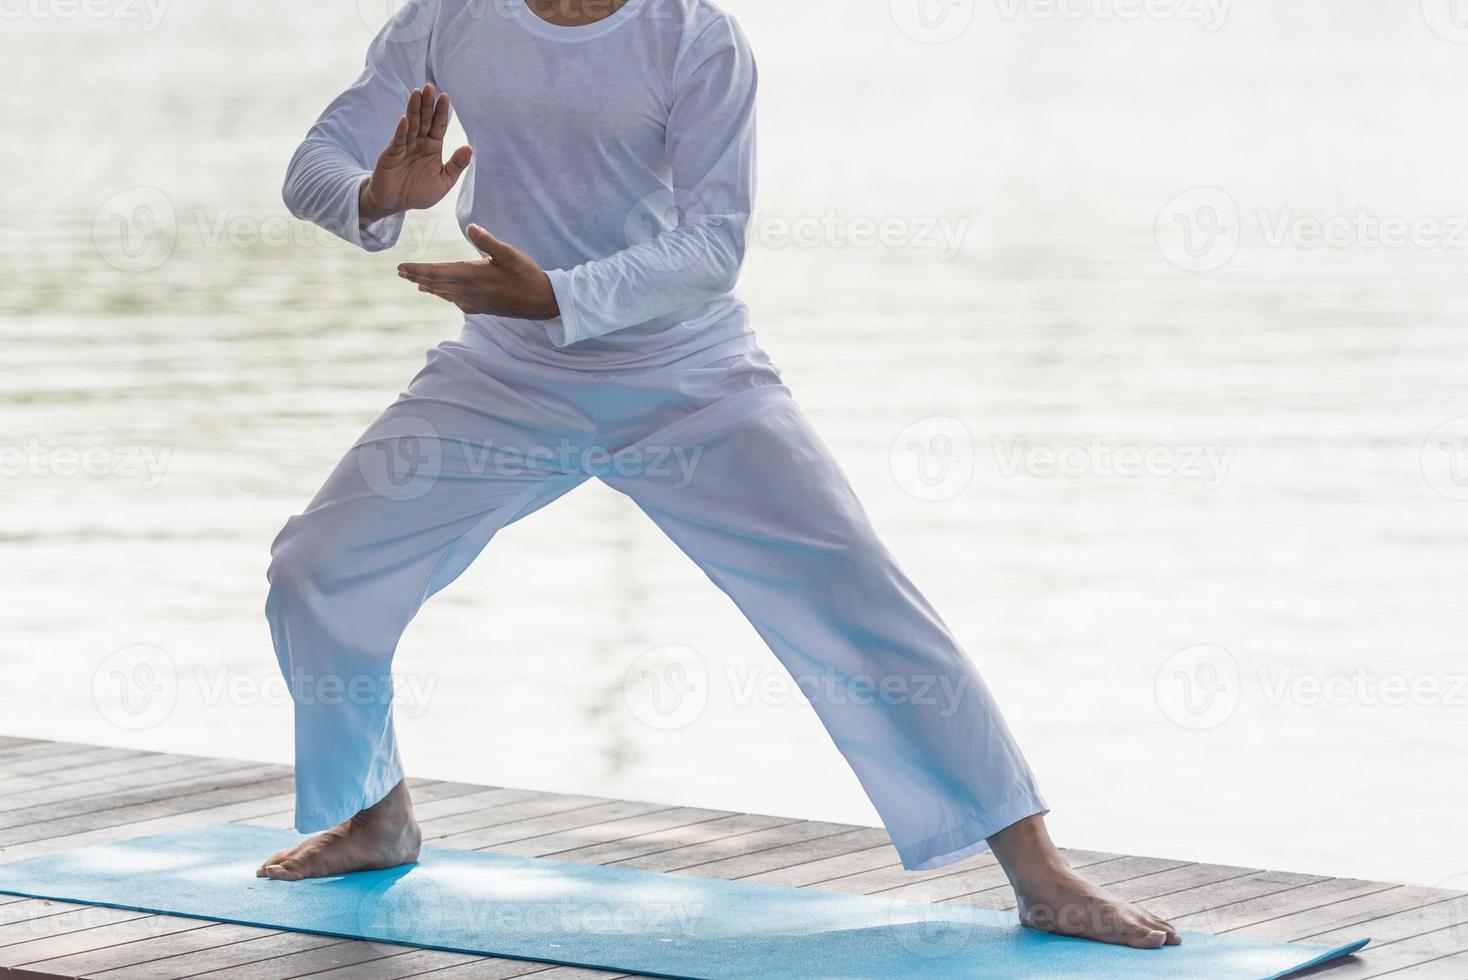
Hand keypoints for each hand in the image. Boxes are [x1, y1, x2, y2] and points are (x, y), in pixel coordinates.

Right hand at [359, 83, 472, 224]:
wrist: (395, 204)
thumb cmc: (419, 192)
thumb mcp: (444, 181)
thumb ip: (456, 165)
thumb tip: (469, 148)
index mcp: (432, 147)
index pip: (438, 125)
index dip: (441, 112)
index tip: (444, 96)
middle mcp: (418, 143)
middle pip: (424, 120)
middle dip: (426, 104)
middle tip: (429, 87)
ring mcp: (404, 147)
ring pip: (410, 125)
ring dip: (413, 110)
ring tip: (416, 93)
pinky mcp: (391, 155)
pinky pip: (398, 141)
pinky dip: (401, 131)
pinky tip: (405, 120)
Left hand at [398, 224, 560, 319]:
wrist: (542, 301)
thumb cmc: (527, 275)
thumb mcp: (510, 253)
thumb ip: (488, 241)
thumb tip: (471, 227)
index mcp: (472, 275)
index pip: (437, 272)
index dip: (418, 269)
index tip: (401, 267)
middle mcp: (469, 291)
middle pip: (436, 284)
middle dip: (417, 277)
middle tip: (400, 273)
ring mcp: (475, 302)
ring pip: (445, 294)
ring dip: (429, 287)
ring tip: (416, 283)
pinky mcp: (483, 308)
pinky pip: (458, 302)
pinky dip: (446, 297)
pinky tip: (444, 295)